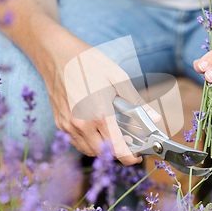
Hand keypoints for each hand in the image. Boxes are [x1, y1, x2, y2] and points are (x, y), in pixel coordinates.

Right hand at [38, 27, 159, 164]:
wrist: (56, 53)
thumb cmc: (88, 63)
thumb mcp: (118, 79)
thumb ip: (137, 103)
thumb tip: (155, 119)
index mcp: (98, 114)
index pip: (117, 149)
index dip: (130, 157)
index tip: (138, 157)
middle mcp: (81, 124)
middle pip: (103, 154)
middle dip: (118, 152)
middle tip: (128, 144)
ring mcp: (67, 125)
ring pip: (88, 150)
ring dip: (103, 148)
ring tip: (113, 134)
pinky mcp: (59, 123)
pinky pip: (76, 141)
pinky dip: (88, 141)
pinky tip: (96, 128)